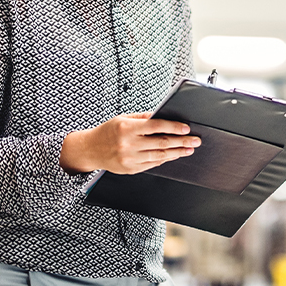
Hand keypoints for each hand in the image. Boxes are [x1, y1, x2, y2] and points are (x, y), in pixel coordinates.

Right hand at [60, 112, 199, 174]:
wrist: (90, 150)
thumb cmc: (108, 132)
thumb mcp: (123, 119)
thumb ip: (144, 118)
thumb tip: (163, 116)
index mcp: (127, 128)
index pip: (156, 126)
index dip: (174, 127)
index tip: (186, 128)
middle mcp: (128, 144)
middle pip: (161, 143)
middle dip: (182, 141)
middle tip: (195, 140)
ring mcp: (129, 159)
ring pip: (159, 156)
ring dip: (177, 153)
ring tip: (188, 149)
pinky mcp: (130, 169)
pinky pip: (151, 164)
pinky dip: (164, 160)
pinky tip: (173, 156)